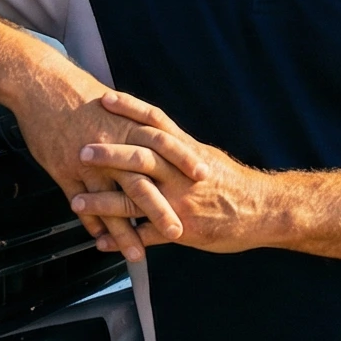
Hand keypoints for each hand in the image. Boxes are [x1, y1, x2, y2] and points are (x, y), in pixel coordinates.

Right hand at [8, 73, 207, 262]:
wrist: (42, 84)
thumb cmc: (80, 94)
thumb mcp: (115, 106)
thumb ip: (136, 126)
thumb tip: (159, 142)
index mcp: (128, 126)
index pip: (164, 145)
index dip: (184, 160)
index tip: (204, 179)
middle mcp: (111, 146)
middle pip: (141, 182)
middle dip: (160, 210)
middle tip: (178, 231)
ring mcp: (87, 162)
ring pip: (110, 203)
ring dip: (125, 232)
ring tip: (138, 256)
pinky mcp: (63, 170)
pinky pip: (81, 203)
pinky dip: (92, 223)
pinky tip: (102, 241)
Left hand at [70, 125, 280, 254]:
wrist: (264, 211)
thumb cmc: (235, 184)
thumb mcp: (208, 157)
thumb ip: (180, 149)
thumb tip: (158, 133)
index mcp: (187, 151)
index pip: (155, 123)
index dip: (130, 109)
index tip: (104, 98)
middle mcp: (181, 173)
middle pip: (140, 157)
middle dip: (109, 154)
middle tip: (80, 150)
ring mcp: (180, 201)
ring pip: (136, 198)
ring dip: (103, 200)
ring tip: (76, 201)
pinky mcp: (182, 229)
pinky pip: (146, 235)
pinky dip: (122, 239)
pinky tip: (100, 242)